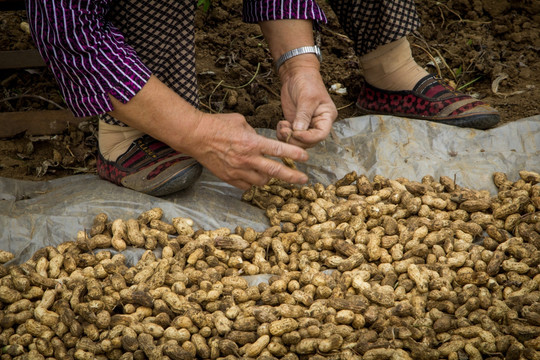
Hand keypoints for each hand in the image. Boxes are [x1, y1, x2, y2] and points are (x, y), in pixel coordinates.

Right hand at [182, 112, 309, 188]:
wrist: (195, 136)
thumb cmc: (218, 125)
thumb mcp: (241, 122)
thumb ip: (254, 133)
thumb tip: (261, 140)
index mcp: (252, 143)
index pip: (278, 150)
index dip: (295, 154)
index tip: (306, 158)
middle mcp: (247, 159)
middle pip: (275, 171)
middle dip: (292, 176)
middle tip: (303, 180)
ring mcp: (237, 171)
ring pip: (261, 181)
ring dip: (269, 178)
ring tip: (270, 173)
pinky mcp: (228, 178)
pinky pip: (246, 185)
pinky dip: (252, 182)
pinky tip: (252, 176)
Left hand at [276, 57, 337, 147]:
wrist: (296, 75)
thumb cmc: (307, 83)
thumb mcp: (307, 98)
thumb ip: (303, 115)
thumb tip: (298, 131)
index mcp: (326, 117)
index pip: (321, 135)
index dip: (308, 138)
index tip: (296, 133)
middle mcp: (318, 124)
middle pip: (309, 142)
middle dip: (296, 140)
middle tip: (285, 131)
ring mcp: (306, 125)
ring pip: (298, 141)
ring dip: (288, 138)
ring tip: (282, 127)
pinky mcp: (295, 124)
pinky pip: (289, 136)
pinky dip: (283, 134)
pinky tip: (281, 124)